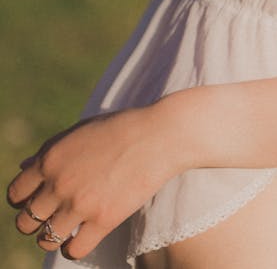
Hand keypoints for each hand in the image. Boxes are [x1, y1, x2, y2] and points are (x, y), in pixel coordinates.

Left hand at [6, 104, 180, 260]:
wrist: (160, 134)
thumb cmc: (120, 128)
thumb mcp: (79, 131)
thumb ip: (49, 150)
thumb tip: (23, 167)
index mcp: (50, 158)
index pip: (15, 193)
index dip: (22, 200)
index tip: (35, 201)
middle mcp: (59, 183)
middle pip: (25, 221)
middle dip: (34, 222)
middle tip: (50, 217)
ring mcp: (80, 203)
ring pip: (45, 240)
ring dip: (50, 238)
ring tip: (64, 230)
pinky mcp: (103, 220)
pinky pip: (73, 250)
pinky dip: (72, 249)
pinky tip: (81, 238)